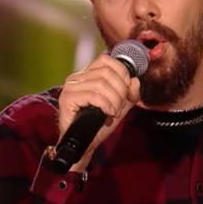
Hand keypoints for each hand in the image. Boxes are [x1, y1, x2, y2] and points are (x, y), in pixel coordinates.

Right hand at [58, 53, 140, 169]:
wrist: (86, 143)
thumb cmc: (100, 123)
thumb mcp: (121, 105)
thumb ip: (130, 93)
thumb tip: (135, 80)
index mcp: (88, 74)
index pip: (107, 60)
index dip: (122, 73)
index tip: (128, 92)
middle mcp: (77, 77)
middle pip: (107, 72)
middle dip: (121, 90)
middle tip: (120, 105)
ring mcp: (70, 87)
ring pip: (101, 84)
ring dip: (114, 100)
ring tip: (114, 111)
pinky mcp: (67, 98)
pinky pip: (94, 96)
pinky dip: (106, 105)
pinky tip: (108, 113)